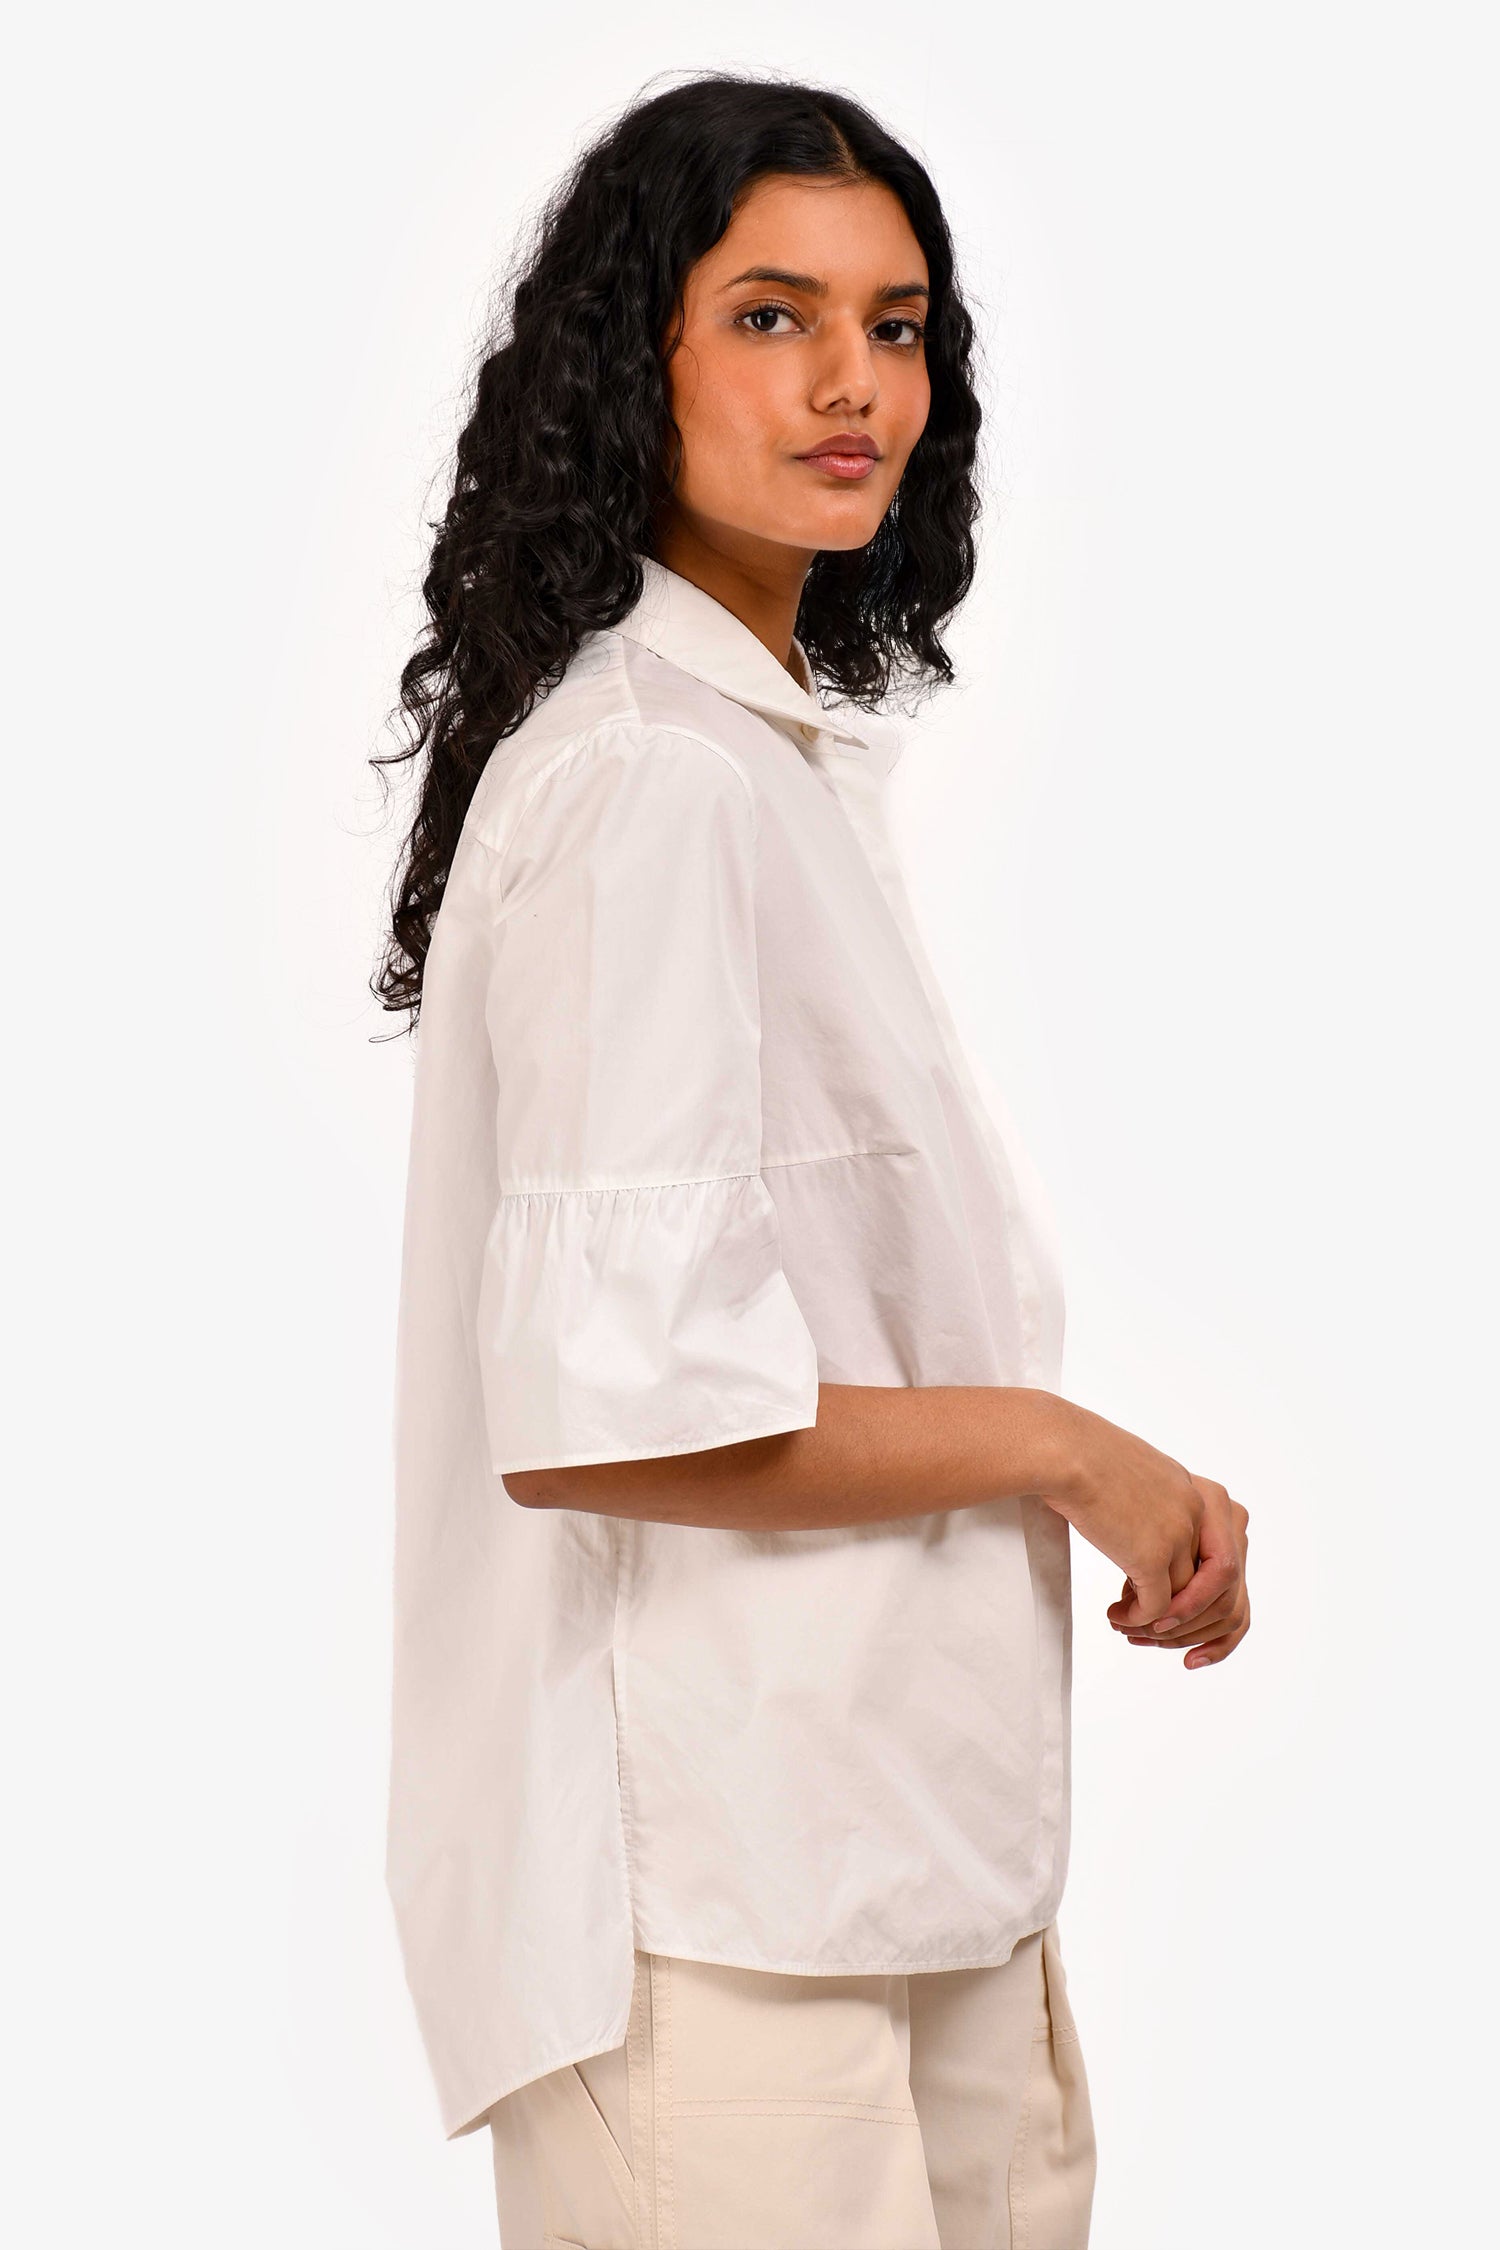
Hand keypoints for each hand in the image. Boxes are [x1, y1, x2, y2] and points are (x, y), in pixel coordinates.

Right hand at [1038, 1399, 1206, 1627]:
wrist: (1063, 1452)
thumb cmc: (1081, 1453)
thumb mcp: (1133, 1473)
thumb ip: (1151, 1501)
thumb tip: (1140, 1526)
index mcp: (1191, 1489)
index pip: (1206, 1547)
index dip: (1185, 1574)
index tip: (1156, 1584)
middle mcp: (1194, 1510)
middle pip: (1202, 1575)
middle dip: (1176, 1602)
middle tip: (1144, 1611)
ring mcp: (1176, 1533)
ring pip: (1182, 1597)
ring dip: (1156, 1616)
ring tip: (1124, 1617)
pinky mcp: (1151, 1557)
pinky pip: (1156, 1607)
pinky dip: (1138, 1619)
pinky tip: (1116, 1615)